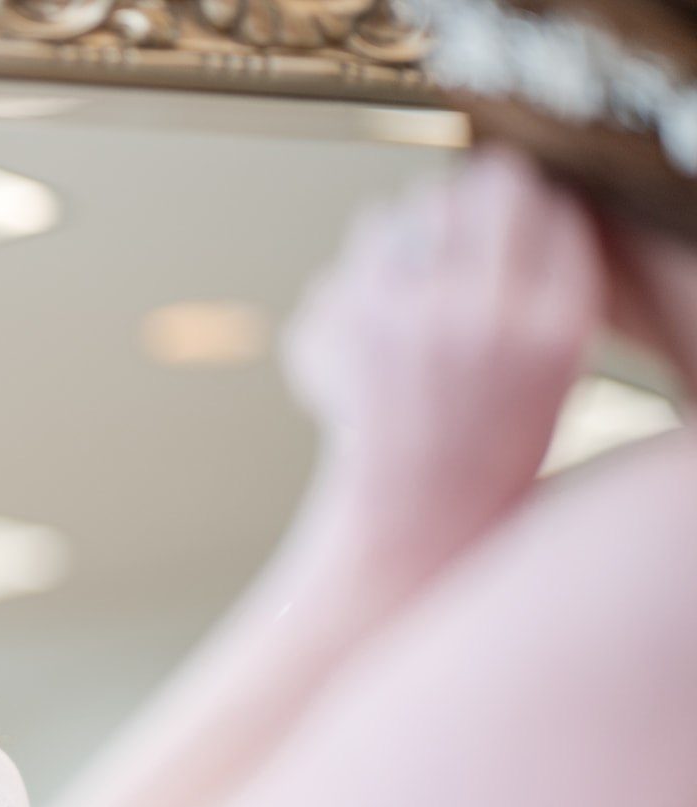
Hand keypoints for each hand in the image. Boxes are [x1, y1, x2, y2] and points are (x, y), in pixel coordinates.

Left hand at [280, 144, 605, 503]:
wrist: (418, 516)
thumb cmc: (491, 441)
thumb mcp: (555, 369)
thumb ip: (542, 283)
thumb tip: (504, 184)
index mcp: (558, 327)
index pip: (556, 210)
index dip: (528, 203)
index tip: (511, 217)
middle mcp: (492, 315)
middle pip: (483, 190)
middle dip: (466, 198)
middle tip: (456, 222)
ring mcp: (418, 319)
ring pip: (405, 212)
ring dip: (402, 231)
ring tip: (409, 275)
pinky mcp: (353, 329)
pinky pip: (354, 256)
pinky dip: (359, 274)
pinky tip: (370, 312)